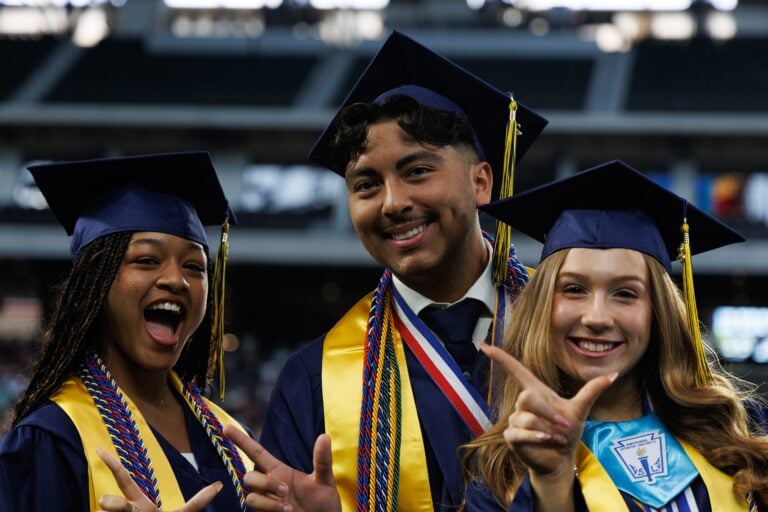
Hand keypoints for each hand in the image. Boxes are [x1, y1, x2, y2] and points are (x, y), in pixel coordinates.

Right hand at [96, 448, 221, 511]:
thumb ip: (199, 502)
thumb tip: (220, 485)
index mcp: (140, 505)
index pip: (124, 481)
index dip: (112, 465)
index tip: (98, 449)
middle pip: (119, 506)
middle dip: (113, 505)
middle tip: (105, 503)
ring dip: (118, 509)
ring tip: (108, 507)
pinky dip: (153, 506)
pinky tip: (106, 509)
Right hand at [223, 425, 340, 511]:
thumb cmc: (324, 504)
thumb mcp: (325, 481)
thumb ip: (322, 461)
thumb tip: (324, 436)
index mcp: (280, 472)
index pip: (256, 452)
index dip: (241, 440)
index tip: (225, 427)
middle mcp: (269, 486)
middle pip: (249, 476)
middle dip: (265, 483)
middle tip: (286, 491)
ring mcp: (265, 503)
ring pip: (251, 496)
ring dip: (268, 502)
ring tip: (289, 509)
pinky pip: (255, 511)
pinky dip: (270, 511)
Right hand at [481, 344, 615, 477]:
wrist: (561, 459)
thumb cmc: (567, 432)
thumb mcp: (580, 410)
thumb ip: (592, 390)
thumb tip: (613, 374)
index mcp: (536, 392)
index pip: (516, 370)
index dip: (501, 358)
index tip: (484, 346)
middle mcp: (522, 404)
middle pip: (527, 396)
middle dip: (548, 412)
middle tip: (564, 425)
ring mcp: (515, 420)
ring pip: (527, 417)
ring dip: (547, 428)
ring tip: (557, 437)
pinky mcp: (512, 436)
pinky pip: (521, 432)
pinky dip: (538, 437)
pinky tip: (548, 441)